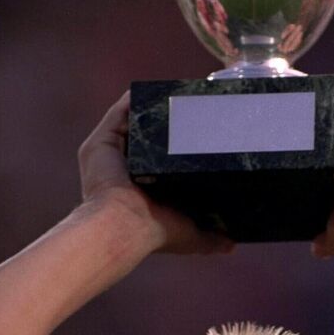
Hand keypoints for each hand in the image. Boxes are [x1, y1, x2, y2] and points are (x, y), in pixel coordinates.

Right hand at [77, 92, 233, 254]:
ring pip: (133, 120)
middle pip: (146, 134)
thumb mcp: (191, 235)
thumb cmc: (155, 233)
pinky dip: (134, 99)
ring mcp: (112, 152)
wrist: (125, 226)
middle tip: (193, 107)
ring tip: (178, 93)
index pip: (160, 157)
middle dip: (167, 120)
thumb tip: (232, 245)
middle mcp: (124, 166)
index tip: (201, 129)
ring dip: (152, 106)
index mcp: (142, 184)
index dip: (179, 143)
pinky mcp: (101, 142)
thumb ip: (210, 238)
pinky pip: (119, 112)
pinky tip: (155, 90)